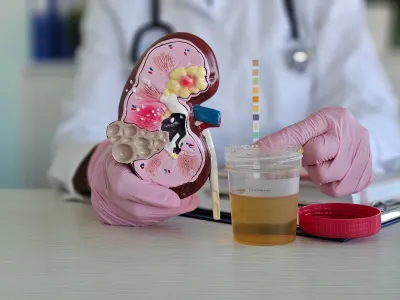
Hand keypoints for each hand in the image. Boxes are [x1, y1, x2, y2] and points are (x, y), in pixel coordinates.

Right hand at [88, 141, 198, 225]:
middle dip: (168, 208)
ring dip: (168, 212)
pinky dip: (162, 214)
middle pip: (139, 210)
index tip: (175, 199)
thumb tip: (176, 132)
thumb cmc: (118, 154)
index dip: (152, 196)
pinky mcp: (122, 219)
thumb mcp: (127, 141)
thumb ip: (145, 140)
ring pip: (144, 219)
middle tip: (191, 200)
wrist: (100, 173)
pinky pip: (144, 221)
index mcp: (110, 171)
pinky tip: (176, 206)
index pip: (126, 187)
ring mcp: (115, 209)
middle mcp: (110, 195)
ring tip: (188, 202)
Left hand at [256, 107, 372, 196]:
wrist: (352, 126)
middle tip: (314, 159)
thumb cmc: (327, 127)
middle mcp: (355, 137)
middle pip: (323, 171)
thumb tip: (256, 150)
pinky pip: (343, 191)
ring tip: (323, 165)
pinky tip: (332, 175)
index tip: (302, 152)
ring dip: (322, 178)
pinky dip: (333, 186)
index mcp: (335, 121)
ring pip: (333, 184)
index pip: (313, 149)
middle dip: (313, 167)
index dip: (304, 155)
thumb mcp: (307, 125)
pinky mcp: (367, 173)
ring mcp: (364, 157)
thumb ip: (284, 138)